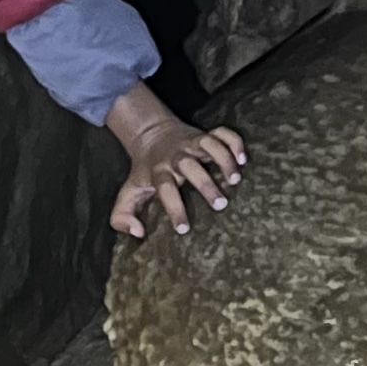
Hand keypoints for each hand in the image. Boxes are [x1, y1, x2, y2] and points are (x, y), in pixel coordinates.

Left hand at [104, 80, 245, 241]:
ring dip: (223, 159)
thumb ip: (123, 216)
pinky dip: (235, 143)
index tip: (184, 229)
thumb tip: (138, 233)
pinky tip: (243, 160)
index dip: (174, 208)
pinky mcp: (205, 134)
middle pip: (188, 165)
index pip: (164, 188)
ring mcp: (191, 143)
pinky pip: (223, 133)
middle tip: (221, 204)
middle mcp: (176, 156)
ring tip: (236, 180)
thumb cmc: (144, 170)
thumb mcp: (129, 192)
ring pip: (208, 143)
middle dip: (205, 183)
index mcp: (158, 171)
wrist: (150, 133)